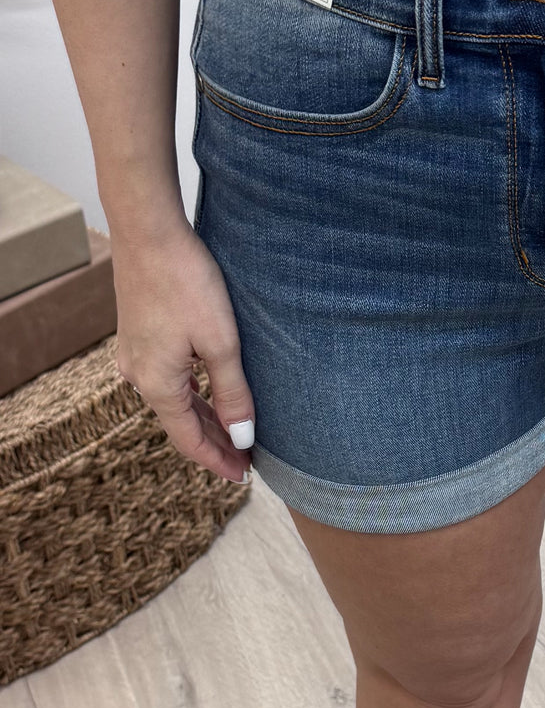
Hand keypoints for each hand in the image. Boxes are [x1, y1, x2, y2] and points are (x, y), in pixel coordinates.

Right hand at [112, 214, 255, 484]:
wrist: (148, 231)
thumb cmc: (187, 282)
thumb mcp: (220, 342)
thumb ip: (233, 393)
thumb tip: (242, 438)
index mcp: (157, 384)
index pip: (189, 441)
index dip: (218, 461)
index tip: (244, 476)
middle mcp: (139, 376)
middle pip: (180, 424)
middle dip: (214, 444)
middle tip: (247, 460)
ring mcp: (135, 355)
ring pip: (174, 402)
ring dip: (204, 420)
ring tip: (235, 434)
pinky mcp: (138, 336)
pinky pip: (167, 380)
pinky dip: (192, 395)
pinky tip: (210, 395)